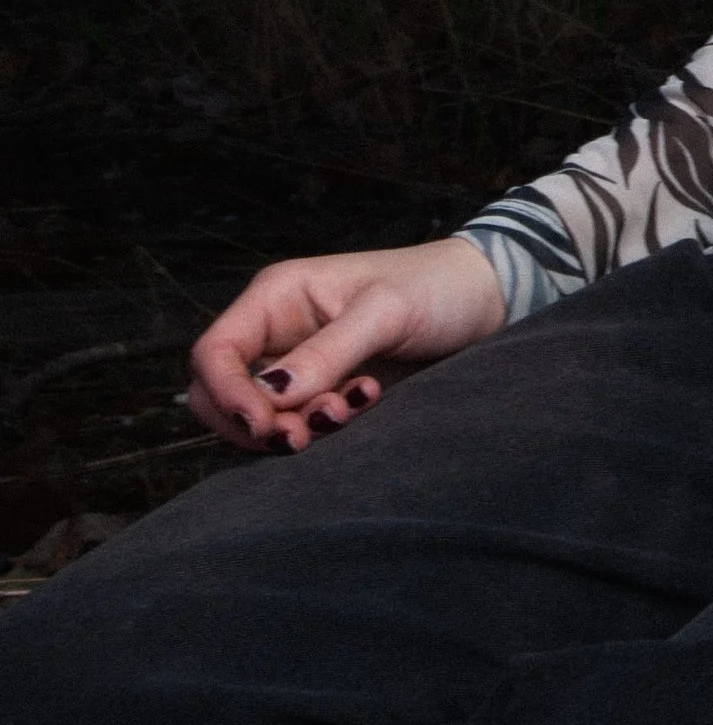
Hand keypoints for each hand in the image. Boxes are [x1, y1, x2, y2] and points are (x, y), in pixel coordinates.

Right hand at [189, 237, 508, 451]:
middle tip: (303, 437)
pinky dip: (323, 426)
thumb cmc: (434, 287)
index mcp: (277, 296)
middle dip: (255, 423)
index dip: (226, 394)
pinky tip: (367, 401)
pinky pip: (301, 423)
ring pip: (262, 416)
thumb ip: (328, 352)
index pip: (215, 353)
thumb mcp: (384, 312)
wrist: (485, 299)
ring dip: (295, 426)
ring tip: (350, 409)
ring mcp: (302, 364)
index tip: (267, 425)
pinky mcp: (330, 391)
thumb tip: (270, 394)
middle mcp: (280, 331)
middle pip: (222, 394)